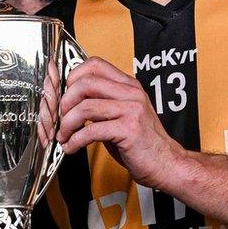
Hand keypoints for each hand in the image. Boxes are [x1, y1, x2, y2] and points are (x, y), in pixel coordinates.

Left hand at [56, 57, 184, 188]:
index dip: (73, 77)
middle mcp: (131, 93)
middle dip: (65, 102)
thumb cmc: (142, 143)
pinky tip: (72, 147)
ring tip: (64, 136)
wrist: (167, 164)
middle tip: (60, 118)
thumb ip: (102, 102)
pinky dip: (75, 141)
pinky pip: (91, 130)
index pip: (95, 64)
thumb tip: (71, 100)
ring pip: (85, 107)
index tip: (64, 95)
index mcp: (128, 85)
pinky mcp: (129, 130)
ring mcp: (131, 110)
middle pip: (86, 83)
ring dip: (67, 124)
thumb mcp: (122, 114)